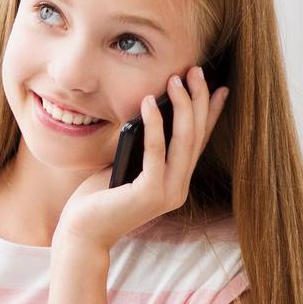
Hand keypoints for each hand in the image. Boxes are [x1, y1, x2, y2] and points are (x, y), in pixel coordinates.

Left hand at [56, 66, 230, 252]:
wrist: (82, 232)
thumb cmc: (99, 197)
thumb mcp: (127, 165)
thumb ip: (143, 147)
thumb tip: (152, 108)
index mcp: (175, 183)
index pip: (198, 143)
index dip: (210, 114)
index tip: (220, 87)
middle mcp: (177, 189)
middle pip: (195, 136)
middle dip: (198, 100)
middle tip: (195, 71)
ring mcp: (167, 193)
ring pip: (183, 141)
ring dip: (181, 106)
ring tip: (175, 79)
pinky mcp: (149, 194)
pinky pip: (156, 152)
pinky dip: (155, 124)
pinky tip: (149, 102)